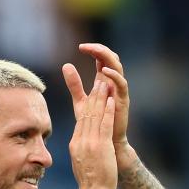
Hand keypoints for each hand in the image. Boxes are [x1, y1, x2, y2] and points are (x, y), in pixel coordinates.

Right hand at [61, 64, 117, 188]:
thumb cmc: (89, 181)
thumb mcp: (79, 161)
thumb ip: (80, 148)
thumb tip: (79, 141)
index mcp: (75, 143)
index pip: (81, 119)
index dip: (87, 103)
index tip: (91, 92)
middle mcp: (81, 140)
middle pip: (86, 113)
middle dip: (93, 96)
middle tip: (98, 81)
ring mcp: (91, 143)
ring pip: (95, 116)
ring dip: (101, 98)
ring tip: (105, 84)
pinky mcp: (101, 147)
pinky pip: (105, 125)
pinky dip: (108, 111)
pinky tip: (112, 101)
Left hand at [78, 42, 131, 162]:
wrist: (106, 142)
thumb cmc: (95, 123)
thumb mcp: (81, 100)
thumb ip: (75, 84)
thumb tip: (66, 65)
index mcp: (104, 80)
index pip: (102, 58)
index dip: (94, 50)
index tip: (80, 47)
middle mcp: (113, 82)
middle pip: (111, 58)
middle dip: (100, 49)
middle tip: (86, 47)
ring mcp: (118, 90)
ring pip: (118, 66)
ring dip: (107, 57)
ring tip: (96, 52)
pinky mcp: (123, 100)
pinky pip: (122, 83)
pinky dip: (114, 75)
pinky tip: (104, 70)